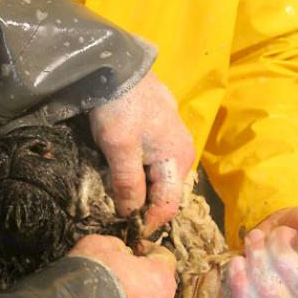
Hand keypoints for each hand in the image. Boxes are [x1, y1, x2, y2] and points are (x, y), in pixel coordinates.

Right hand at [68, 234, 176, 297]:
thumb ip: (115, 245)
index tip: (135, 248)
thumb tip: (117, 250)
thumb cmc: (89, 278)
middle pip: (157, 287)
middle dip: (142, 279)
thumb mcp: (98, 244)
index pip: (164, 257)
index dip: (148, 250)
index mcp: (160, 278)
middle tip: (119, 273)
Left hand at [89, 70, 194, 233]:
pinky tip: (122, 172)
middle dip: (145, 208)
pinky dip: (139, 172)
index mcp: (177, 158)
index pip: (169, 205)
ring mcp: (172, 137)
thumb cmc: (119, 107)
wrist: (115, 64)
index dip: (149, 223)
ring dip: (141, 190)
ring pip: (159, 176)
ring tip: (118, 197)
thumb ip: (127, 183)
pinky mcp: (159, 128)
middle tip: (119, 217)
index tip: (127, 233)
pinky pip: (153, 161)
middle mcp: (182, 151)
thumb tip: (130, 214)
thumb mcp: (119, 147)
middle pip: (166, 192)